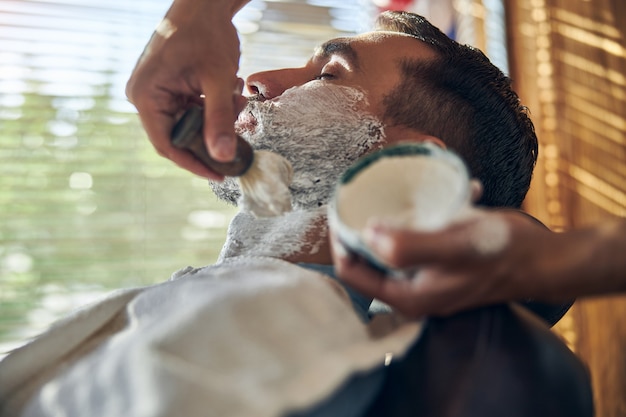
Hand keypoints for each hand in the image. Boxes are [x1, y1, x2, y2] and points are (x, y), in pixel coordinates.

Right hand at [126, 0, 249, 178]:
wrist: (205, 4)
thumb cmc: (207, 34)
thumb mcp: (217, 80)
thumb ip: (219, 119)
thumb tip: (223, 157)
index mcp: (146, 96)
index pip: (167, 145)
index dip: (194, 163)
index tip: (220, 174)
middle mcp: (146, 97)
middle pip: (180, 136)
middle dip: (212, 134)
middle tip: (237, 129)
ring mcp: (158, 92)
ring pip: (191, 124)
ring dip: (217, 117)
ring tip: (235, 96)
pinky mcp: (171, 87)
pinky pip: (194, 110)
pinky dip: (215, 106)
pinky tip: (229, 88)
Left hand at [332, 209, 600, 317]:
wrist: (543, 260)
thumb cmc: (502, 253)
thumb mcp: (455, 246)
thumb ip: (410, 246)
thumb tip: (367, 235)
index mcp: (408, 295)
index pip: (352, 272)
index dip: (341, 241)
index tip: (341, 210)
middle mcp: (413, 292)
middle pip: (367, 260)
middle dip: (363, 227)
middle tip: (362, 197)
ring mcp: (427, 278)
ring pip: (390, 247)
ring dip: (390, 219)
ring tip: (392, 191)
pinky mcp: (440, 264)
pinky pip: (417, 239)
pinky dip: (420, 217)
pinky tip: (439, 195)